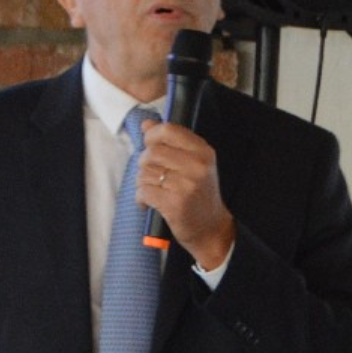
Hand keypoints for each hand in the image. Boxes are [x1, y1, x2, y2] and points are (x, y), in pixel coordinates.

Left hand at [137, 119, 235, 269]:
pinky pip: (143, 191)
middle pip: (152, 152)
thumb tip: (146, 124)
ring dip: (142, 182)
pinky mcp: (174, 204)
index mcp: (203, 152)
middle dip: (144, 163)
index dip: (152, 136)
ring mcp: (186, 185)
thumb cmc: (199, 194)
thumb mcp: (193, 164)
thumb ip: (170, 142)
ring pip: (145, 172)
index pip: (169, 130)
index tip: (149, 145)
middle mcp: (197, 166)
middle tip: (151, 175)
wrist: (210, 228)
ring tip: (153, 190)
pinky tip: (148, 203)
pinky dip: (141, 198)